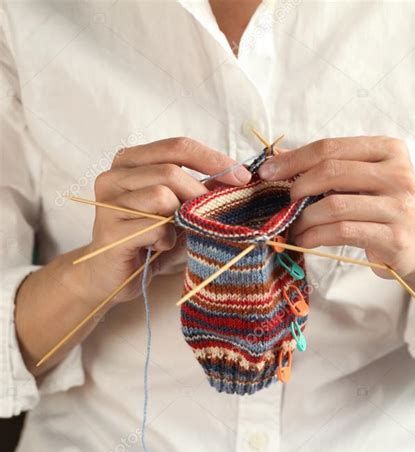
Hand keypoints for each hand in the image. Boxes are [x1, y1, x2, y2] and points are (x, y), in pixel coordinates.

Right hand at [74, 137, 250, 303]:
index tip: (243, 177)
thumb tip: (238, 177)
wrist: (110, 278)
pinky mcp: (110, 231)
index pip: (176, 146)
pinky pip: (154, 227)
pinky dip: (166, 240)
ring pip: (161, 196)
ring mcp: (108, 203)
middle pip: (170, 170)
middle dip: (200, 193)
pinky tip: (159, 248)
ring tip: (174, 234)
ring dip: (180, 219)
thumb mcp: (177, 211)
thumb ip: (199, 191)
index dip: (212, 159)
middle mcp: (114, 176)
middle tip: (215, 213)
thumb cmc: (147, 241)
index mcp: (130, 162)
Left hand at [258, 136, 414, 282]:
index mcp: (388, 150)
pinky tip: (304, 241)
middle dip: (297, 187)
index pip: (331, 147)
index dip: (294, 159)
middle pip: (331, 171)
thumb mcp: (363, 183)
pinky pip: (342, 232)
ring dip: (303, 219)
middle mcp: (398, 173)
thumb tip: (277, 157)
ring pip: (334, 205)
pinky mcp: (393, 237)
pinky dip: (315, 236)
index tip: (267, 171)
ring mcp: (399, 206)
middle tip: (281, 204)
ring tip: (291, 227)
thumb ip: (329, 168)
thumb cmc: (384, 211)